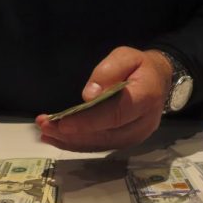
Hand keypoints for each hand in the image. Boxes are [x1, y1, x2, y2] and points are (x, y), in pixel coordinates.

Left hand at [35, 46, 172, 150]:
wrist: (159, 82)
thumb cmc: (140, 66)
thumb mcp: (126, 56)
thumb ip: (109, 71)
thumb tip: (88, 95)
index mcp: (146, 97)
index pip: (115, 114)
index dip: (88, 121)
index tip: (62, 122)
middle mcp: (144, 123)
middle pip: (105, 134)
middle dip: (72, 133)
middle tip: (44, 126)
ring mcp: (137, 136)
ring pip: (101, 144)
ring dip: (71, 141)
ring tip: (45, 133)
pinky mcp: (127, 142)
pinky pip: (102, 146)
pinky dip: (78, 144)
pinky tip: (58, 139)